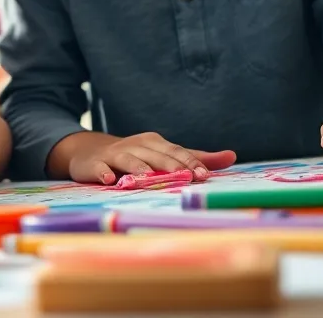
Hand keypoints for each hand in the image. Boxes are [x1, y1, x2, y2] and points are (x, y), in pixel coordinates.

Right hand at [67, 132, 235, 184]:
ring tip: (148, 178)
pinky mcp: (95, 164)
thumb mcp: (163, 154)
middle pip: (155, 155)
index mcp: (154, 142)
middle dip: (169, 165)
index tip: (203, 176)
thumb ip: (195, 157)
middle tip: (184, 177)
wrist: (90, 152)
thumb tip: (232, 156)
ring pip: (128, 159)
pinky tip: (109, 179)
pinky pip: (100, 167)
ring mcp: (114, 154)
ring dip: (138, 168)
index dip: (189, 162)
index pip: (176, 151)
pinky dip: (104, 172)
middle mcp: (136, 145)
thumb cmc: (134, 156)